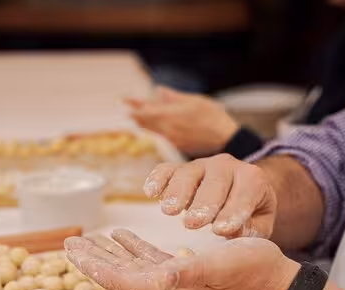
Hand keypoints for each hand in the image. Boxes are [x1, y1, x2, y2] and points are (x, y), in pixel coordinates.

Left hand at [64, 229, 298, 289]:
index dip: (93, 266)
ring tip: (86, 240)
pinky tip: (123, 237)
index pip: (119, 280)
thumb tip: (160, 279)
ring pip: (130, 268)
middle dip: (92, 259)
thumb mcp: (221, 267)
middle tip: (67, 243)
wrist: (276, 285)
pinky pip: (148, 261)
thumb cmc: (251, 273)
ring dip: (107, 253)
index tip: (71, 251)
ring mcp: (174, 284)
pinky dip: (132, 249)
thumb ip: (189, 273)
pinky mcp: (183, 274)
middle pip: (118, 275)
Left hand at [124, 86, 238, 155]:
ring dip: (142, 120)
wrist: (224, 136)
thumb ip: (173, 97)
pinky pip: (160, 134)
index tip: (120, 100)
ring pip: (151, 128)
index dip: (131, 106)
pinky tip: (152, 123)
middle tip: (122, 105)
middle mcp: (167, 129)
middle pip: (144, 121)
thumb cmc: (212, 115)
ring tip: (133, 113)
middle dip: (133, 113)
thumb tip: (157, 90)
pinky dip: (153, 126)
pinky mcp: (176, 143)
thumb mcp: (193, 100)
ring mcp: (170, 138)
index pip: (143, 111)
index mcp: (170, 115)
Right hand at [144, 154, 277, 237]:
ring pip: (188, 173)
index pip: (246, 193)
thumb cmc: (250, 212)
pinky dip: (158, 179)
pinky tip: (150, 192)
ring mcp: (202, 165)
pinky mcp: (180, 168)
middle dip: (203, 204)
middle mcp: (227, 166)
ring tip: (169, 211)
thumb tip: (232, 232)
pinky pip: (167, 169)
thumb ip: (251, 229)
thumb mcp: (259, 223)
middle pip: (215, 182)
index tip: (220, 230)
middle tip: (192, 224)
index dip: (234, 212)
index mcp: (253, 179)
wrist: (241, 188)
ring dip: (178, 192)